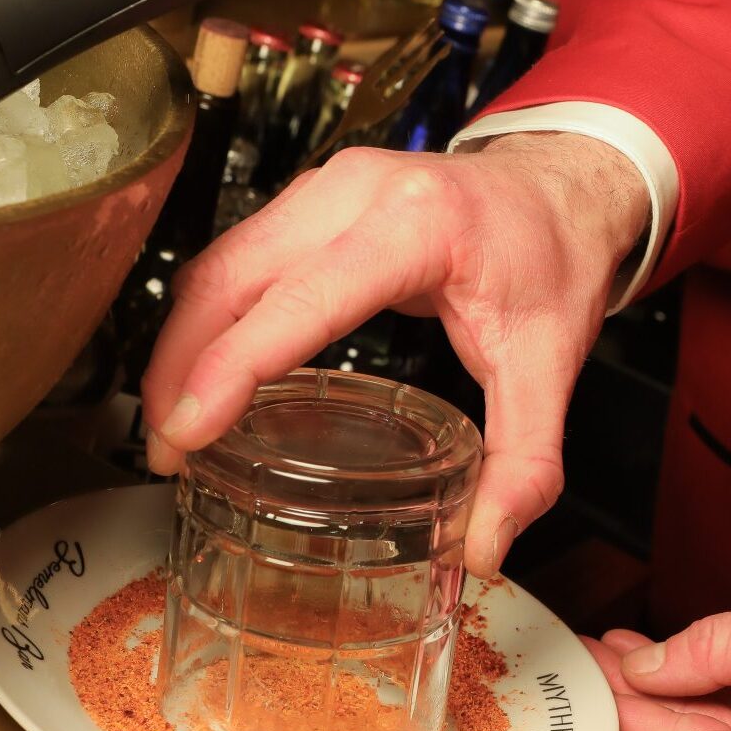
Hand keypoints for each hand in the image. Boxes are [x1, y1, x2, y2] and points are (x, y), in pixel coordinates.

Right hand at [142, 134, 647, 576]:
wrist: (561, 185)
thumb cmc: (552, 256)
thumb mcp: (552, 365)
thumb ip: (526, 463)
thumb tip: (486, 546)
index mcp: (416, 225)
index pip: (300, 299)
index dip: (232, 367)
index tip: (186, 430)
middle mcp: (358, 191)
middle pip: (232, 276)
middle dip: (181, 365)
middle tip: (169, 449)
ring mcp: (327, 187)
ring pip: (221, 262)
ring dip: (184, 341)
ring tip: (177, 423)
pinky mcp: (313, 200)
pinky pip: (239, 256)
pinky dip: (211, 316)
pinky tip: (210, 374)